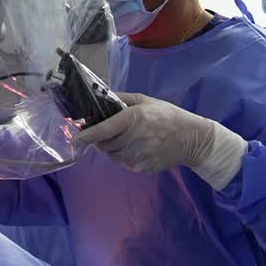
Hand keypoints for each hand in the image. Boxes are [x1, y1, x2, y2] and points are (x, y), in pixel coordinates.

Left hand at [73, 92, 247, 189]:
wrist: (191, 139)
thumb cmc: (166, 115)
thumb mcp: (144, 100)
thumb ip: (121, 99)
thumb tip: (100, 98)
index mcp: (133, 119)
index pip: (103, 130)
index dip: (86, 136)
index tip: (74, 139)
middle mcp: (134, 139)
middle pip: (104, 144)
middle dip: (99, 139)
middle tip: (103, 131)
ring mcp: (139, 156)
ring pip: (112, 155)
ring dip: (109, 148)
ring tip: (120, 138)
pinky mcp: (143, 167)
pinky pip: (123, 163)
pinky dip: (121, 155)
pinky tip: (131, 146)